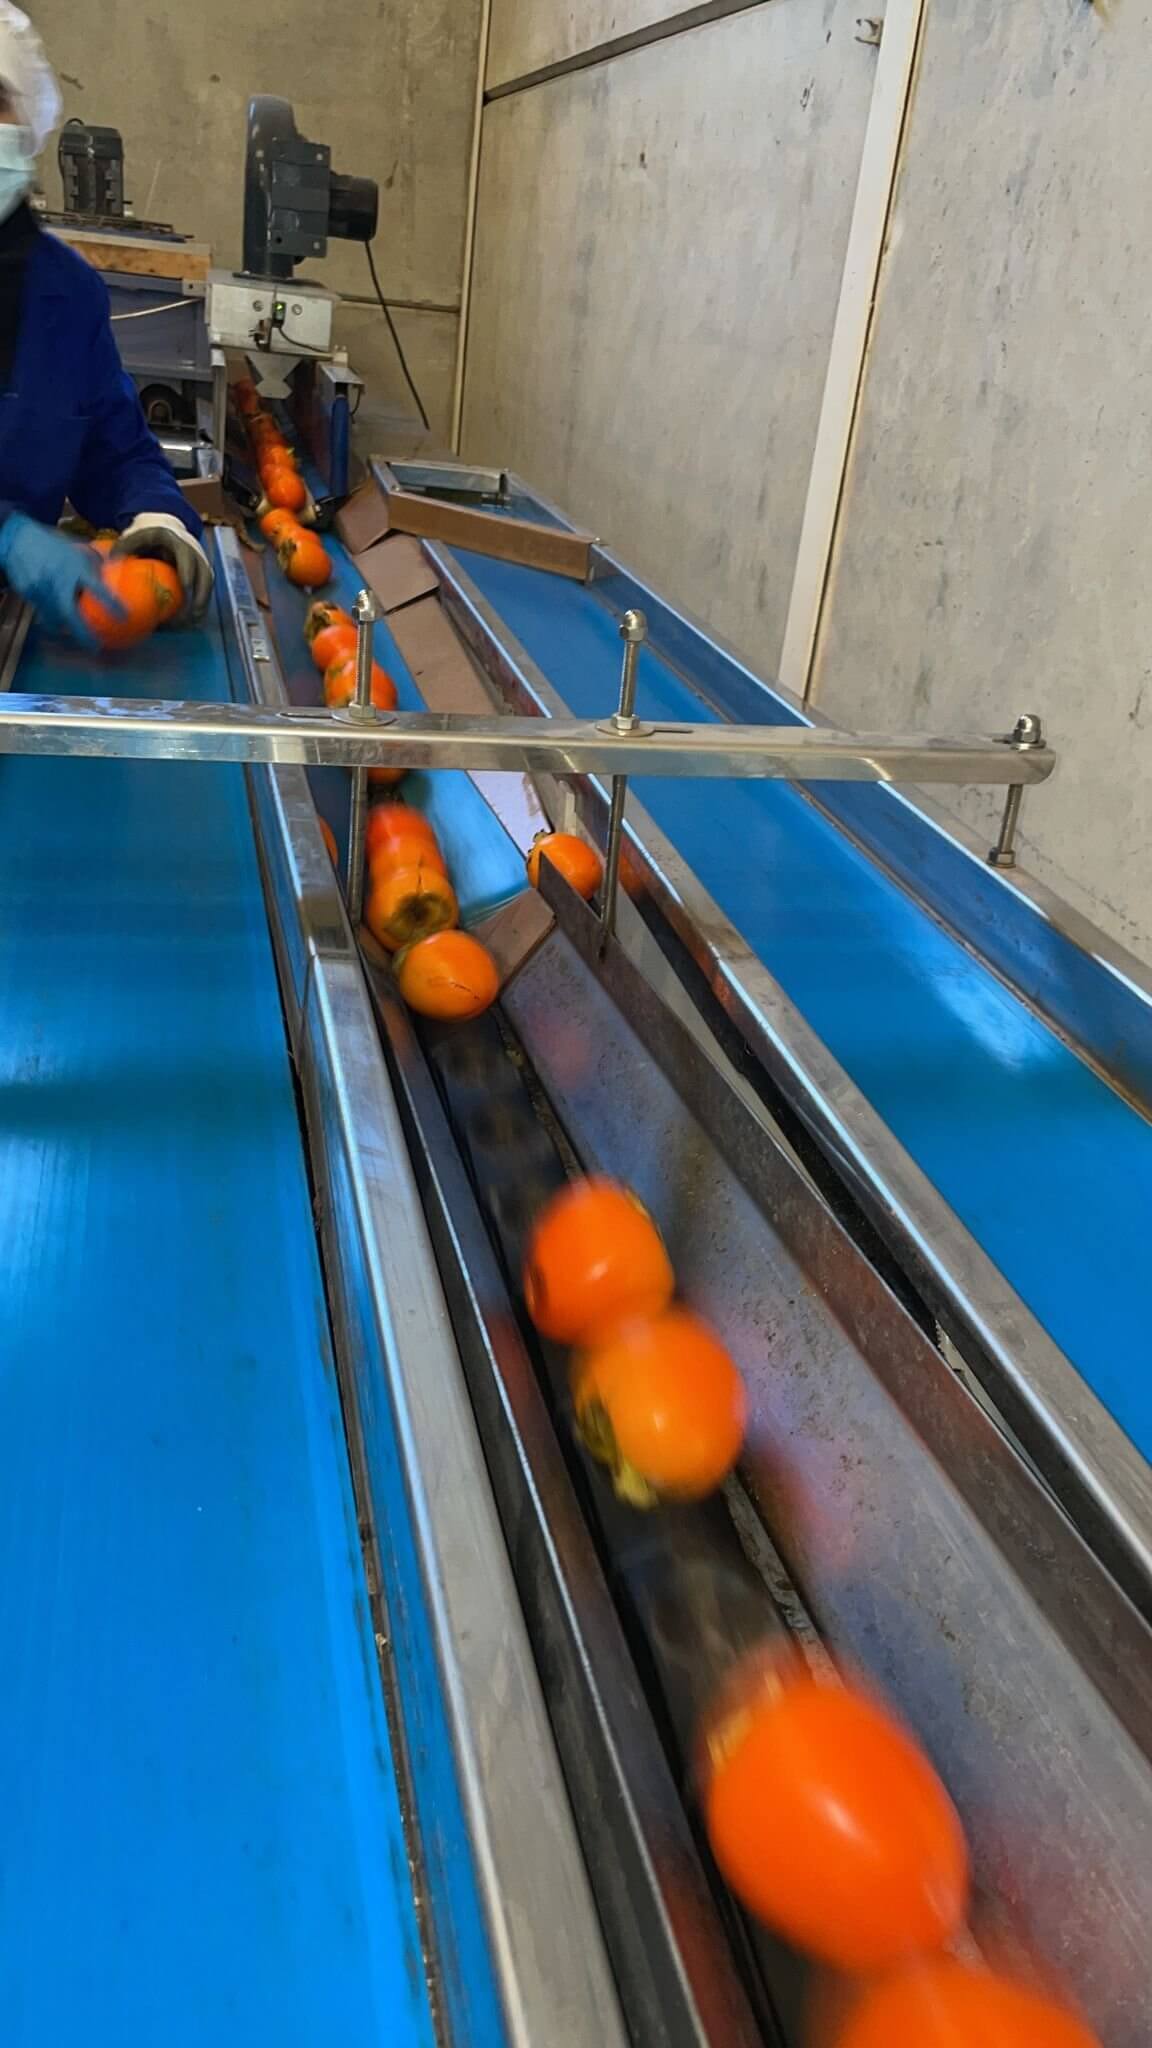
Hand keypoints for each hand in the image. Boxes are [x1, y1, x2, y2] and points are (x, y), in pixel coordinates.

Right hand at [0, 513, 119, 646]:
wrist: (18, 539)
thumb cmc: (52, 544)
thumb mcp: (76, 548)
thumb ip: (95, 559)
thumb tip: (117, 565)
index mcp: (74, 567)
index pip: (96, 588)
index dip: (110, 603)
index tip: (124, 616)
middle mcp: (57, 580)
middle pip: (71, 614)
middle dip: (83, 633)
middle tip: (96, 647)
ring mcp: (41, 589)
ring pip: (55, 618)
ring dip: (66, 628)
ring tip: (76, 635)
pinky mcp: (28, 594)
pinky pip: (42, 612)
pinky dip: (52, 618)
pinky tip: (58, 622)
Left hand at [112, 514, 213, 621]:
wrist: (165, 527)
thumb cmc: (147, 535)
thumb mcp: (135, 537)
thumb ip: (124, 549)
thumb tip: (108, 566)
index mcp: (177, 540)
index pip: (187, 555)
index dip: (188, 571)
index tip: (185, 587)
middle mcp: (194, 551)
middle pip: (204, 573)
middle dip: (201, 594)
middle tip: (193, 613)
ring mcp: (200, 562)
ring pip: (207, 584)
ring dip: (202, 603)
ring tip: (194, 622)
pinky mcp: (201, 573)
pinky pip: (204, 589)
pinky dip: (199, 604)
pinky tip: (192, 620)